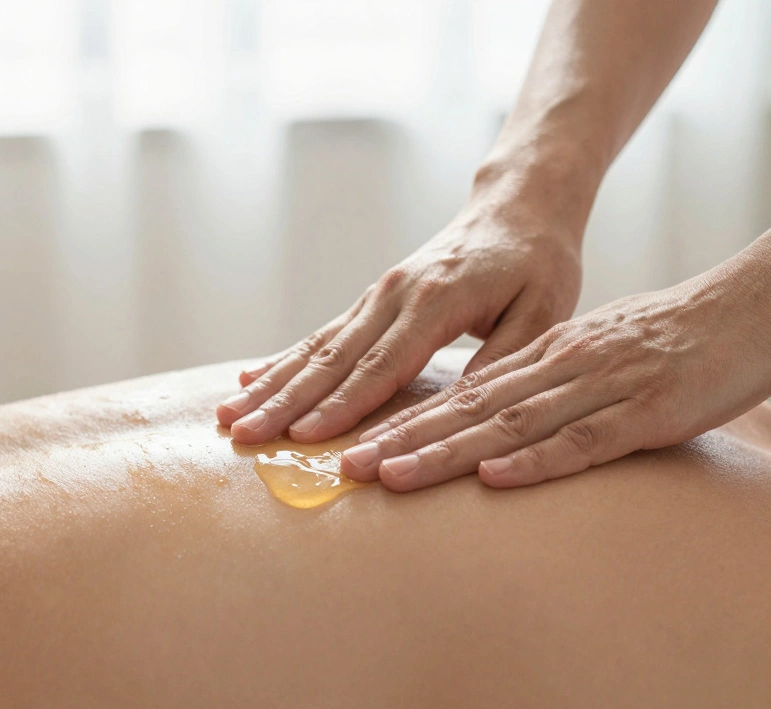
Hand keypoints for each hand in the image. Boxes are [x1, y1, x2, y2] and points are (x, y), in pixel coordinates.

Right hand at [217, 200, 582, 445]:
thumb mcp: (542, 312)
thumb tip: (464, 412)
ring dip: (270, 384)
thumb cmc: (537, 264)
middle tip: (242, 435)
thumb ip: (503, 361)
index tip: (305, 438)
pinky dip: (282, 359)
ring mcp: (377, 295)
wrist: (517, 207)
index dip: (343, 405)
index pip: (382, 364)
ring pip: (316, 346)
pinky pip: (321, 333)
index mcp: (435, 299)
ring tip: (228, 415)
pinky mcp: (372, 300)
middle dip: (285, 400)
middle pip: (333, 358)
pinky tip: (248, 379)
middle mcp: (394, 294)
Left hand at [339, 268, 770, 490]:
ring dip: (444, 451)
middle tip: (338, 465)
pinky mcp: (650, 409)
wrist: (758, 300)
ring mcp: (603, 385)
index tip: (348, 443)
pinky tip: (494, 478)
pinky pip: (585, 439)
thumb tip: (505, 424)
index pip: (459, 390)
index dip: (400, 419)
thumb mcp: (602, 356)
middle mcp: (561, 365)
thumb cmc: (680, 335)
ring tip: (388, 475)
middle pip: (465, 406)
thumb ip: (553, 385)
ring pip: (509, 422)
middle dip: (398, 437)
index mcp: (547, 353)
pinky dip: (536, 461)